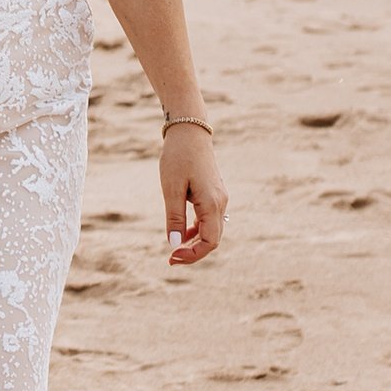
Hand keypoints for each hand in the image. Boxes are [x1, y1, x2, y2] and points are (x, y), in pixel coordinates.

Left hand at [161, 125, 225, 264]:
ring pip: (212, 230)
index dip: (193, 255)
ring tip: (175, 249)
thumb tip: (174, 245)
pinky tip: (182, 233)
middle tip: (170, 259)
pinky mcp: (214, 193)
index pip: (210, 241)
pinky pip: (209, 219)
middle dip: (193, 252)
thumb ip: (174, 218)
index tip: (172, 257)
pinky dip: (197, 229)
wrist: (190, 131)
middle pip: (212, 239)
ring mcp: (219, 198)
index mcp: (211, 203)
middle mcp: (220, 203)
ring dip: (195, 242)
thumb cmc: (178, 157)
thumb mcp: (171, 189)